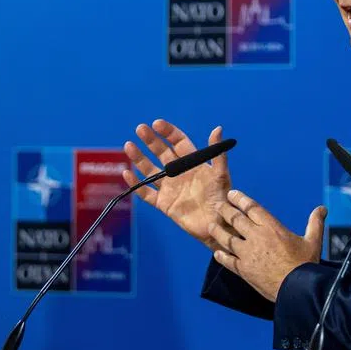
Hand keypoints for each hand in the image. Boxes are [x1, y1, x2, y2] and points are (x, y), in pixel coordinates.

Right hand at [123, 120, 232, 252]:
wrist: (218, 225)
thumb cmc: (223, 199)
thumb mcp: (222, 174)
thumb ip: (218, 153)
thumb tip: (218, 129)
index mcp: (192, 162)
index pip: (177, 142)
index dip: (167, 133)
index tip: (157, 124)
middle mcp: (179, 172)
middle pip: (161, 153)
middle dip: (150, 140)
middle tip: (140, 128)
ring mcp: (170, 187)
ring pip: (150, 170)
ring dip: (139, 158)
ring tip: (129, 145)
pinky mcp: (164, 203)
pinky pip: (146, 192)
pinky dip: (136, 184)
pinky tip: (127, 173)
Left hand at [211, 189, 325, 301]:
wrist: (297, 289)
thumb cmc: (305, 265)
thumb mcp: (313, 241)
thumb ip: (315, 223)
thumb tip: (322, 209)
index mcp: (272, 228)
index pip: (252, 208)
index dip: (240, 199)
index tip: (232, 194)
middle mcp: (257, 237)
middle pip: (235, 219)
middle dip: (225, 210)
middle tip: (218, 206)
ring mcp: (248, 254)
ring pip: (227, 239)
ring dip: (218, 231)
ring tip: (211, 226)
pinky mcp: (244, 270)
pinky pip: (228, 261)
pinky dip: (221, 256)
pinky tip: (216, 253)